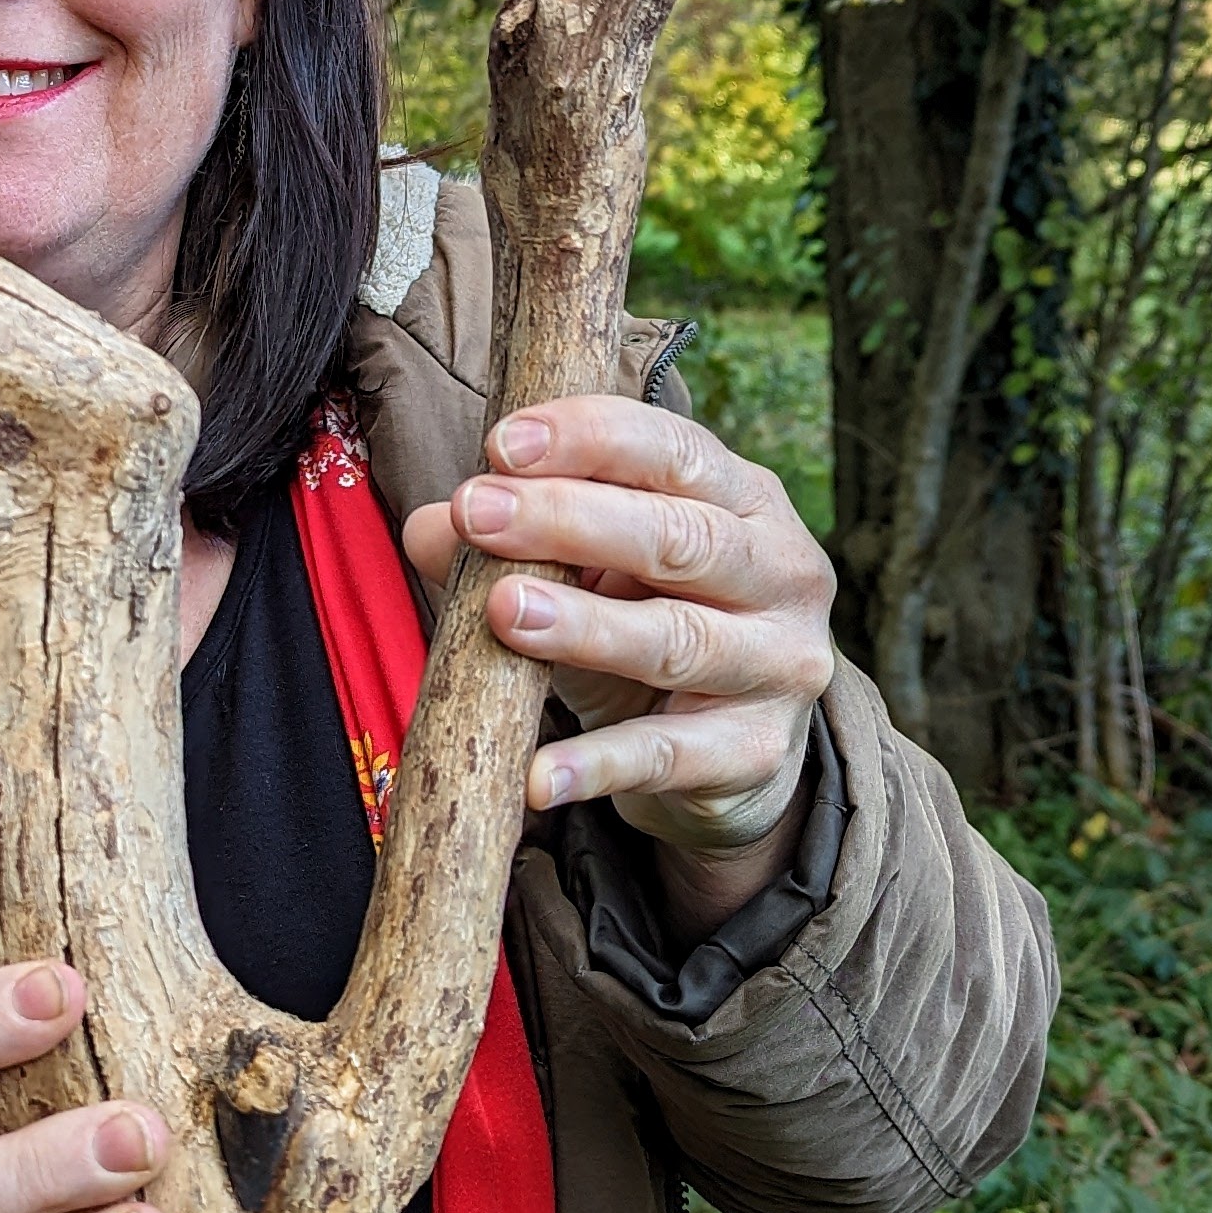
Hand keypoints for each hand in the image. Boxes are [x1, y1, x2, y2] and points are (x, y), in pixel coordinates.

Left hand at [404, 397, 837, 932]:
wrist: (734, 751)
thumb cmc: (655, 624)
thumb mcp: (591, 573)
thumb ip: (518, 542)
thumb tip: (430, 528)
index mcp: (744, 500)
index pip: (674, 449)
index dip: (590, 438)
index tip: (501, 443)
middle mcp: (781, 571)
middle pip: (678, 536)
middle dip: (568, 519)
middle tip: (476, 513)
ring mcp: (779, 664)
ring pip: (677, 640)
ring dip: (585, 626)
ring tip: (503, 612)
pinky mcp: (756, 751)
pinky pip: (669, 755)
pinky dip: (599, 762)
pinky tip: (537, 773)